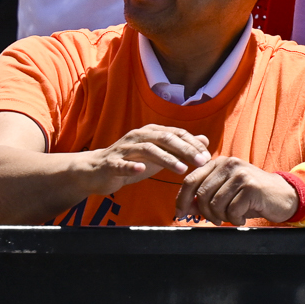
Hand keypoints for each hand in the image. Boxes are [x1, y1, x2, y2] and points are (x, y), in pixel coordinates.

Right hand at [86, 123, 210, 196]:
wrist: (97, 171)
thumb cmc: (131, 161)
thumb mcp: (158, 154)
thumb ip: (180, 148)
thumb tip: (204, 140)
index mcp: (151, 132)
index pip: (177, 134)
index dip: (193, 144)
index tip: (207, 156)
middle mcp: (138, 136)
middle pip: (165, 138)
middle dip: (185, 149)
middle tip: (201, 162)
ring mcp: (124, 149)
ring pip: (147, 149)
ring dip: (166, 158)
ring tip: (181, 169)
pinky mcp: (110, 163)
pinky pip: (121, 164)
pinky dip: (131, 166)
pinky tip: (141, 169)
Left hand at [175, 155, 299, 224]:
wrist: (284, 195)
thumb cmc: (252, 196)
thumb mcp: (226, 194)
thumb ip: (205, 197)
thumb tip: (185, 207)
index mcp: (219, 163)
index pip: (191, 180)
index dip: (182, 199)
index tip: (180, 213)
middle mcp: (228, 164)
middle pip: (202, 194)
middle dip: (206, 212)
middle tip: (217, 220)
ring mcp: (240, 173)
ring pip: (216, 204)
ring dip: (222, 217)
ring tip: (233, 216)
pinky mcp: (250, 186)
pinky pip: (231, 210)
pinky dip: (235, 219)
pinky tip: (243, 216)